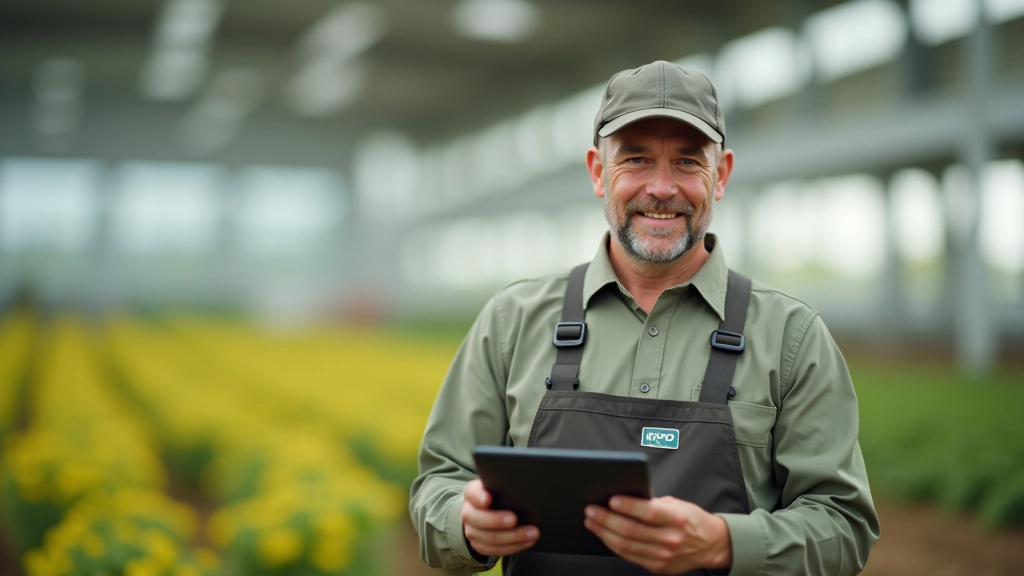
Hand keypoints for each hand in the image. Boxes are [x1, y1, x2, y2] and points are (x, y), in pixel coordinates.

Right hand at [460, 479, 539, 556]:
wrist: (485, 511)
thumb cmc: (497, 494)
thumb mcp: (497, 485)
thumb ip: (505, 484)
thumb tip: (525, 485)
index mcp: (472, 493)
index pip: (473, 494)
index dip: (479, 497)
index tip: (488, 499)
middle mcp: (469, 513)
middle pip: (479, 519)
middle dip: (497, 520)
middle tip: (515, 518)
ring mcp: (472, 531)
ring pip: (490, 538)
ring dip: (513, 537)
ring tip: (532, 533)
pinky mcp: (479, 545)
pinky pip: (496, 550)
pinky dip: (514, 547)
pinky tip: (528, 541)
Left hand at [583, 495, 731, 573]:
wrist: (710, 544)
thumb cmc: (690, 520)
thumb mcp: (676, 504)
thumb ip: (652, 503)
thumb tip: (623, 498)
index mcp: (676, 519)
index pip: (648, 512)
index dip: (628, 506)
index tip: (611, 499)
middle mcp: (670, 539)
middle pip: (631, 530)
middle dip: (606, 519)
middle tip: (591, 510)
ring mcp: (663, 555)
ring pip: (626, 545)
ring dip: (604, 533)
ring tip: (592, 522)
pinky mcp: (657, 566)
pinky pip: (629, 556)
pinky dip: (613, 545)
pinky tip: (605, 535)